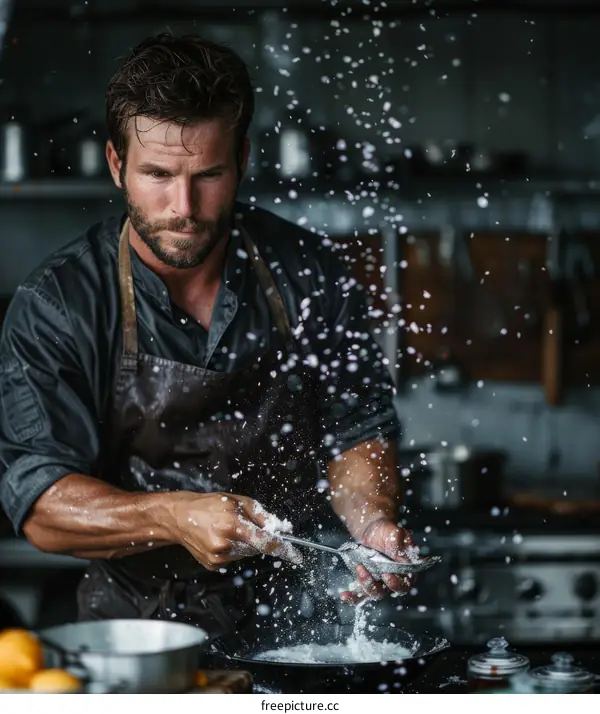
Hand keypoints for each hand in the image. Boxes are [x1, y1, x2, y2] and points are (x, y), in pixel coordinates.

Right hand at [166, 492, 302, 570]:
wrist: (180, 517)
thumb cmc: (209, 505)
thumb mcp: (237, 501)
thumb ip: (261, 515)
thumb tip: (281, 527)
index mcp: (232, 525)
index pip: (265, 542)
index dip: (282, 549)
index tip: (296, 555)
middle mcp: (225, 544)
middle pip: (256, 547)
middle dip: (256, 538)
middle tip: (241, 525)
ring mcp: (218, 557)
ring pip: (245, 554)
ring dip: (243, 543)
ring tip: (226, 529)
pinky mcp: (213, 565)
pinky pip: (234, 559)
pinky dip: (233, 550)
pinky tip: (220, 538)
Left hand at [340, 518, 416, 604]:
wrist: (373, 529)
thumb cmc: (387, 531)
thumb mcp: (394, 532)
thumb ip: (397, 542)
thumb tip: (398, 551)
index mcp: (406, 570)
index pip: (405, 584)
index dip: (396, 584)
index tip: (386, 575)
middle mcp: (394, 579)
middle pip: (387, 592)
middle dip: (375, 585)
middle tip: (365, 571)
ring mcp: (380, 582)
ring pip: (374, 593)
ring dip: (364, 585)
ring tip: (358, 568)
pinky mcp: (367, 582)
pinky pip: (360, 595)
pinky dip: (352, 597)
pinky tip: (344, 595)